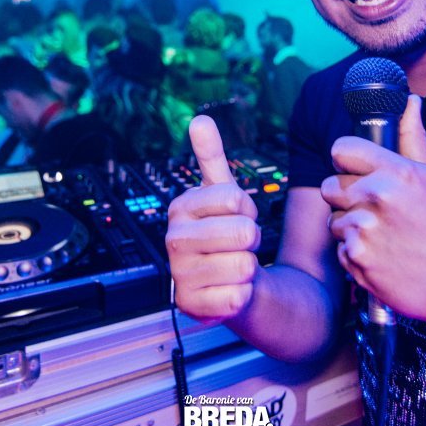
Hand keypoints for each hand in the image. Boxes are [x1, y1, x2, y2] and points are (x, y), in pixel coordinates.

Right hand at [165, 115, 261, 321]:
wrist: (226, 280)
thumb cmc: (225, 233)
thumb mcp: (222, 194)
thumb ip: (212, 157)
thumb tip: (200, 119)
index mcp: (181, 207)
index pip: (235, 198)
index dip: (248, 209)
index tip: (236, 215)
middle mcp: (174, 240)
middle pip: (242, 233)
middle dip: (251, 239)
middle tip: (237, 244)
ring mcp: (180, 274)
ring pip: (243, 266)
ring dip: (248, 268)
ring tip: (232, 265)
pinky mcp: (192, 306)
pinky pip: (238, 296)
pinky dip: (242, 295)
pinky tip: (229, 290)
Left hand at [323, 95, 425, 323]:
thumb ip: (412, 138)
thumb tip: (410, 102)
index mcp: (394, 172)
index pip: (341, 149)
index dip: (346, 160)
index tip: (354, 169)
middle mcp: (375, 197)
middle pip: (330, 185)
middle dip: (347, 197)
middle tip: (373, 208)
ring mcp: (363, 230)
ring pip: (334, 220)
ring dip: (351, 227)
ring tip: (382, 235)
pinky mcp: (356, 259)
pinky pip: (340, 249)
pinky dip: (355, 254)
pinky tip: (381, 255)